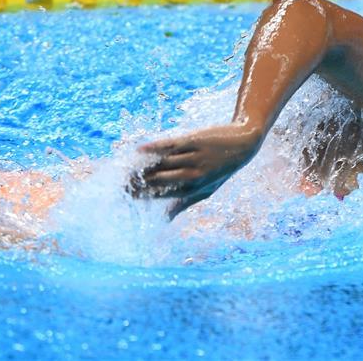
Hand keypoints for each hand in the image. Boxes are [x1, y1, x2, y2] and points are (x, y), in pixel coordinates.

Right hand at [132, 124, 262, 217]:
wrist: (243, 144)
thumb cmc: (220, 170)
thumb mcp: (205, 190)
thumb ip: (182, 204)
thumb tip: (163, 221)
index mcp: (193, 189)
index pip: (161, 194)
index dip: (142, 195)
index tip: (125, 196)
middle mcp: (192, 175)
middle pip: (159, 180)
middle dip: (138, 183)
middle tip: (119, 183)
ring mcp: (193, 157)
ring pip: (162, 163)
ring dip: (142, 166)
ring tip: (125, 169)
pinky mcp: (193, 140)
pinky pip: (170, 144)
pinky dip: (154, 147)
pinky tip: (139, 150)